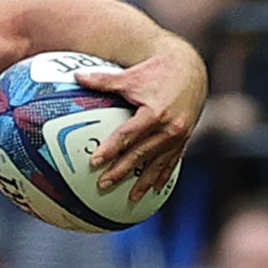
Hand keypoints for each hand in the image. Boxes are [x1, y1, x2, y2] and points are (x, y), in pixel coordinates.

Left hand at [77, 47, 207, 198]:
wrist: (191, 69)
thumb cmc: (158, 71)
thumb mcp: (131, 75)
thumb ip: (104, 80)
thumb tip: (77, 77)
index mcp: (154, 113)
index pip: (128, 135)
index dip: (110, 149)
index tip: (95, 162)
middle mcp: (169, 128)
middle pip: (140, 153)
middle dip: (121, 171)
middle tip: (103, 184)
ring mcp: (179, 136)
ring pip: (157, 163)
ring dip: (143, 182)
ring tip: (130, 197)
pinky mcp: (185, 139)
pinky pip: (173, 162)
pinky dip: (163, 176)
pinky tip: (154, 189)